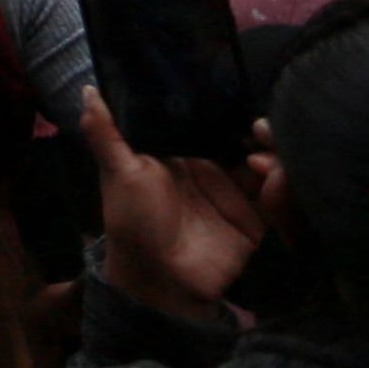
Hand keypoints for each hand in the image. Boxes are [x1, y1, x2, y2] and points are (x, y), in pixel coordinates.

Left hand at [78, 90, 268, 321]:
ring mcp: (234, 191)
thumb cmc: (133, 221)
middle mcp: (210, 166)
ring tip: (263, 152)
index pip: (206, 119)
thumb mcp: (117, 172)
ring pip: (264, 161)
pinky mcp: (255, 217)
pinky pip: (276, 195)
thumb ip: (105, 132)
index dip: (223, 103)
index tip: (238, 87)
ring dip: (272, 151)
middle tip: (260, 125)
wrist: (162, 280)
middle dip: (257, 127)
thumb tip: (87, 88)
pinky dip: (281, 182)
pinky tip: (270, 175)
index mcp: (178, 151)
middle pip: (242, 137)